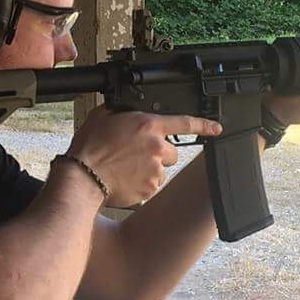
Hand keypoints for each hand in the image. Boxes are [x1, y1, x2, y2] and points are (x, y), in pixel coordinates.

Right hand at [65, 107, 221, 207]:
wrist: (82, 178)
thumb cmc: (89, 148)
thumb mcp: (103, 117)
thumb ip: (121, 112)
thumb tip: (124, 110)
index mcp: (148, 125)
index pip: (185, 123)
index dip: (204, 125)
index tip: (217, 128)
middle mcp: (157, 147)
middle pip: (171, 152)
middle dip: (158, 154)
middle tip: (136, 156)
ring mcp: (155, 170)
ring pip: (161, 170)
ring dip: (149, 170)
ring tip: (125, 169)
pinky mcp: (149, 189)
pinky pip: (151, 186)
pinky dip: (141, 185)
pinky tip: (124, 180)